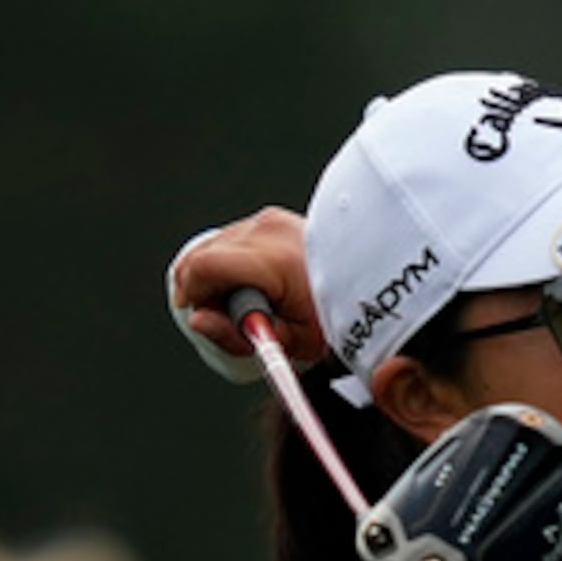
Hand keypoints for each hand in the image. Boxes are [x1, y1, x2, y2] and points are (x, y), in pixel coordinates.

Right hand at [163, 207, 323, 384]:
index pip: (204, 267)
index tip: (202, 316)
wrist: (370, 286)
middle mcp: (268, 231)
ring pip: (213, 246)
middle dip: (202, 288)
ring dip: (216, 276)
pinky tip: (252, 285)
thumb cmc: (336, 317)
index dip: (192, 294)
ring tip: (249, 302)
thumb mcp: (291, 342)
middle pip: (203, 254)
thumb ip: (237, 333)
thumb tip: (198, 320)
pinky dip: (230, 263)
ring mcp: (269, 219)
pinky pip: (231, 240)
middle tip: (228, 316)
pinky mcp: (270, 218)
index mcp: (275, 260)